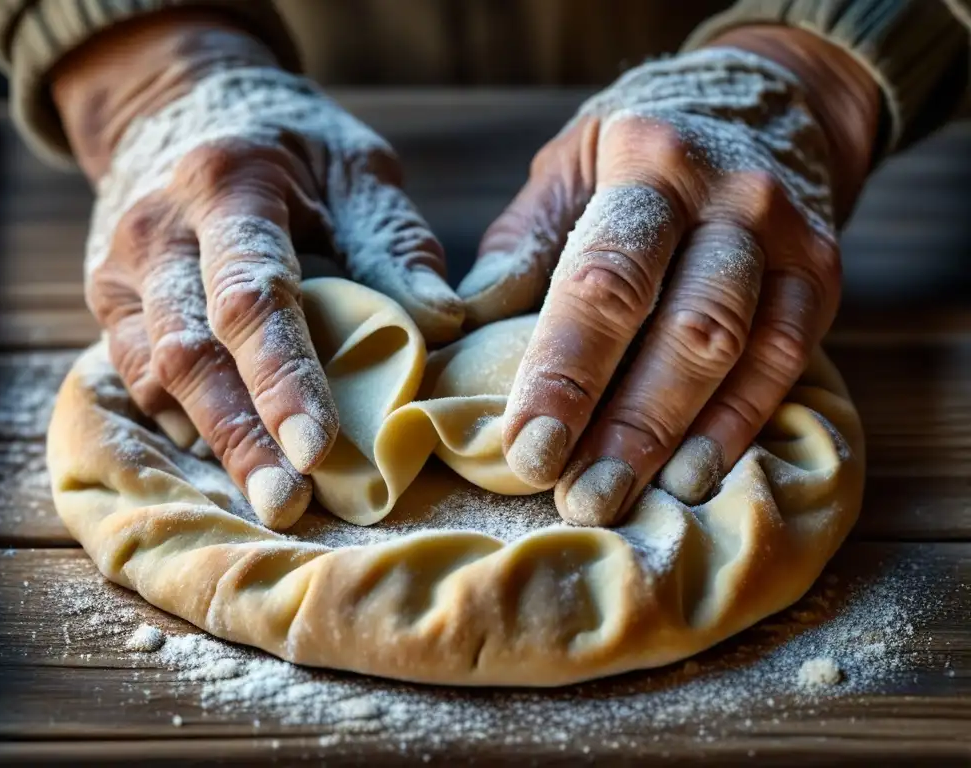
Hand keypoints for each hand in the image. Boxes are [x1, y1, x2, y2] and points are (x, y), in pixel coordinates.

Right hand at [53, 13, 462, 528]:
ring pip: (154, 375)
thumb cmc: (290, 142)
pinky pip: (141, 376)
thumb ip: (395, 241)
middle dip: (240, 436)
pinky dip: (190, 420)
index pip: (251, 298)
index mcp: (225, 186)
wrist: (181, 105)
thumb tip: (445, 325)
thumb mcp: (354, 166)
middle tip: (289, 506)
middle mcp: (156, 232)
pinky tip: (237, 456)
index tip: (321, 449)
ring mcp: (120, 271)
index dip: (284, 378)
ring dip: (215, 441)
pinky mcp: (111, 302)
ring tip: (272, 499)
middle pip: (188, 352)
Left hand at [458, 32, 878, 525]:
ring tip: (625, 499)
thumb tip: (462, 323)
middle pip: (682, 325)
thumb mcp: (566, 171)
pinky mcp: (820, 278)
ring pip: (742, 351)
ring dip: (680, 437)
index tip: (527, 448)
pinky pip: (786, 362)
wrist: (760, 108)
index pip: (604, 279)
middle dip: (627, 424)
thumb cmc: (634, 154)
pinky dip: (739, 424)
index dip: (566, 371)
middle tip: (578, 498)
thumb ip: (523, 247)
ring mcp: (787, 237)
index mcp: (649, 161)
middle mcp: (730, 195)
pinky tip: (692, 475)